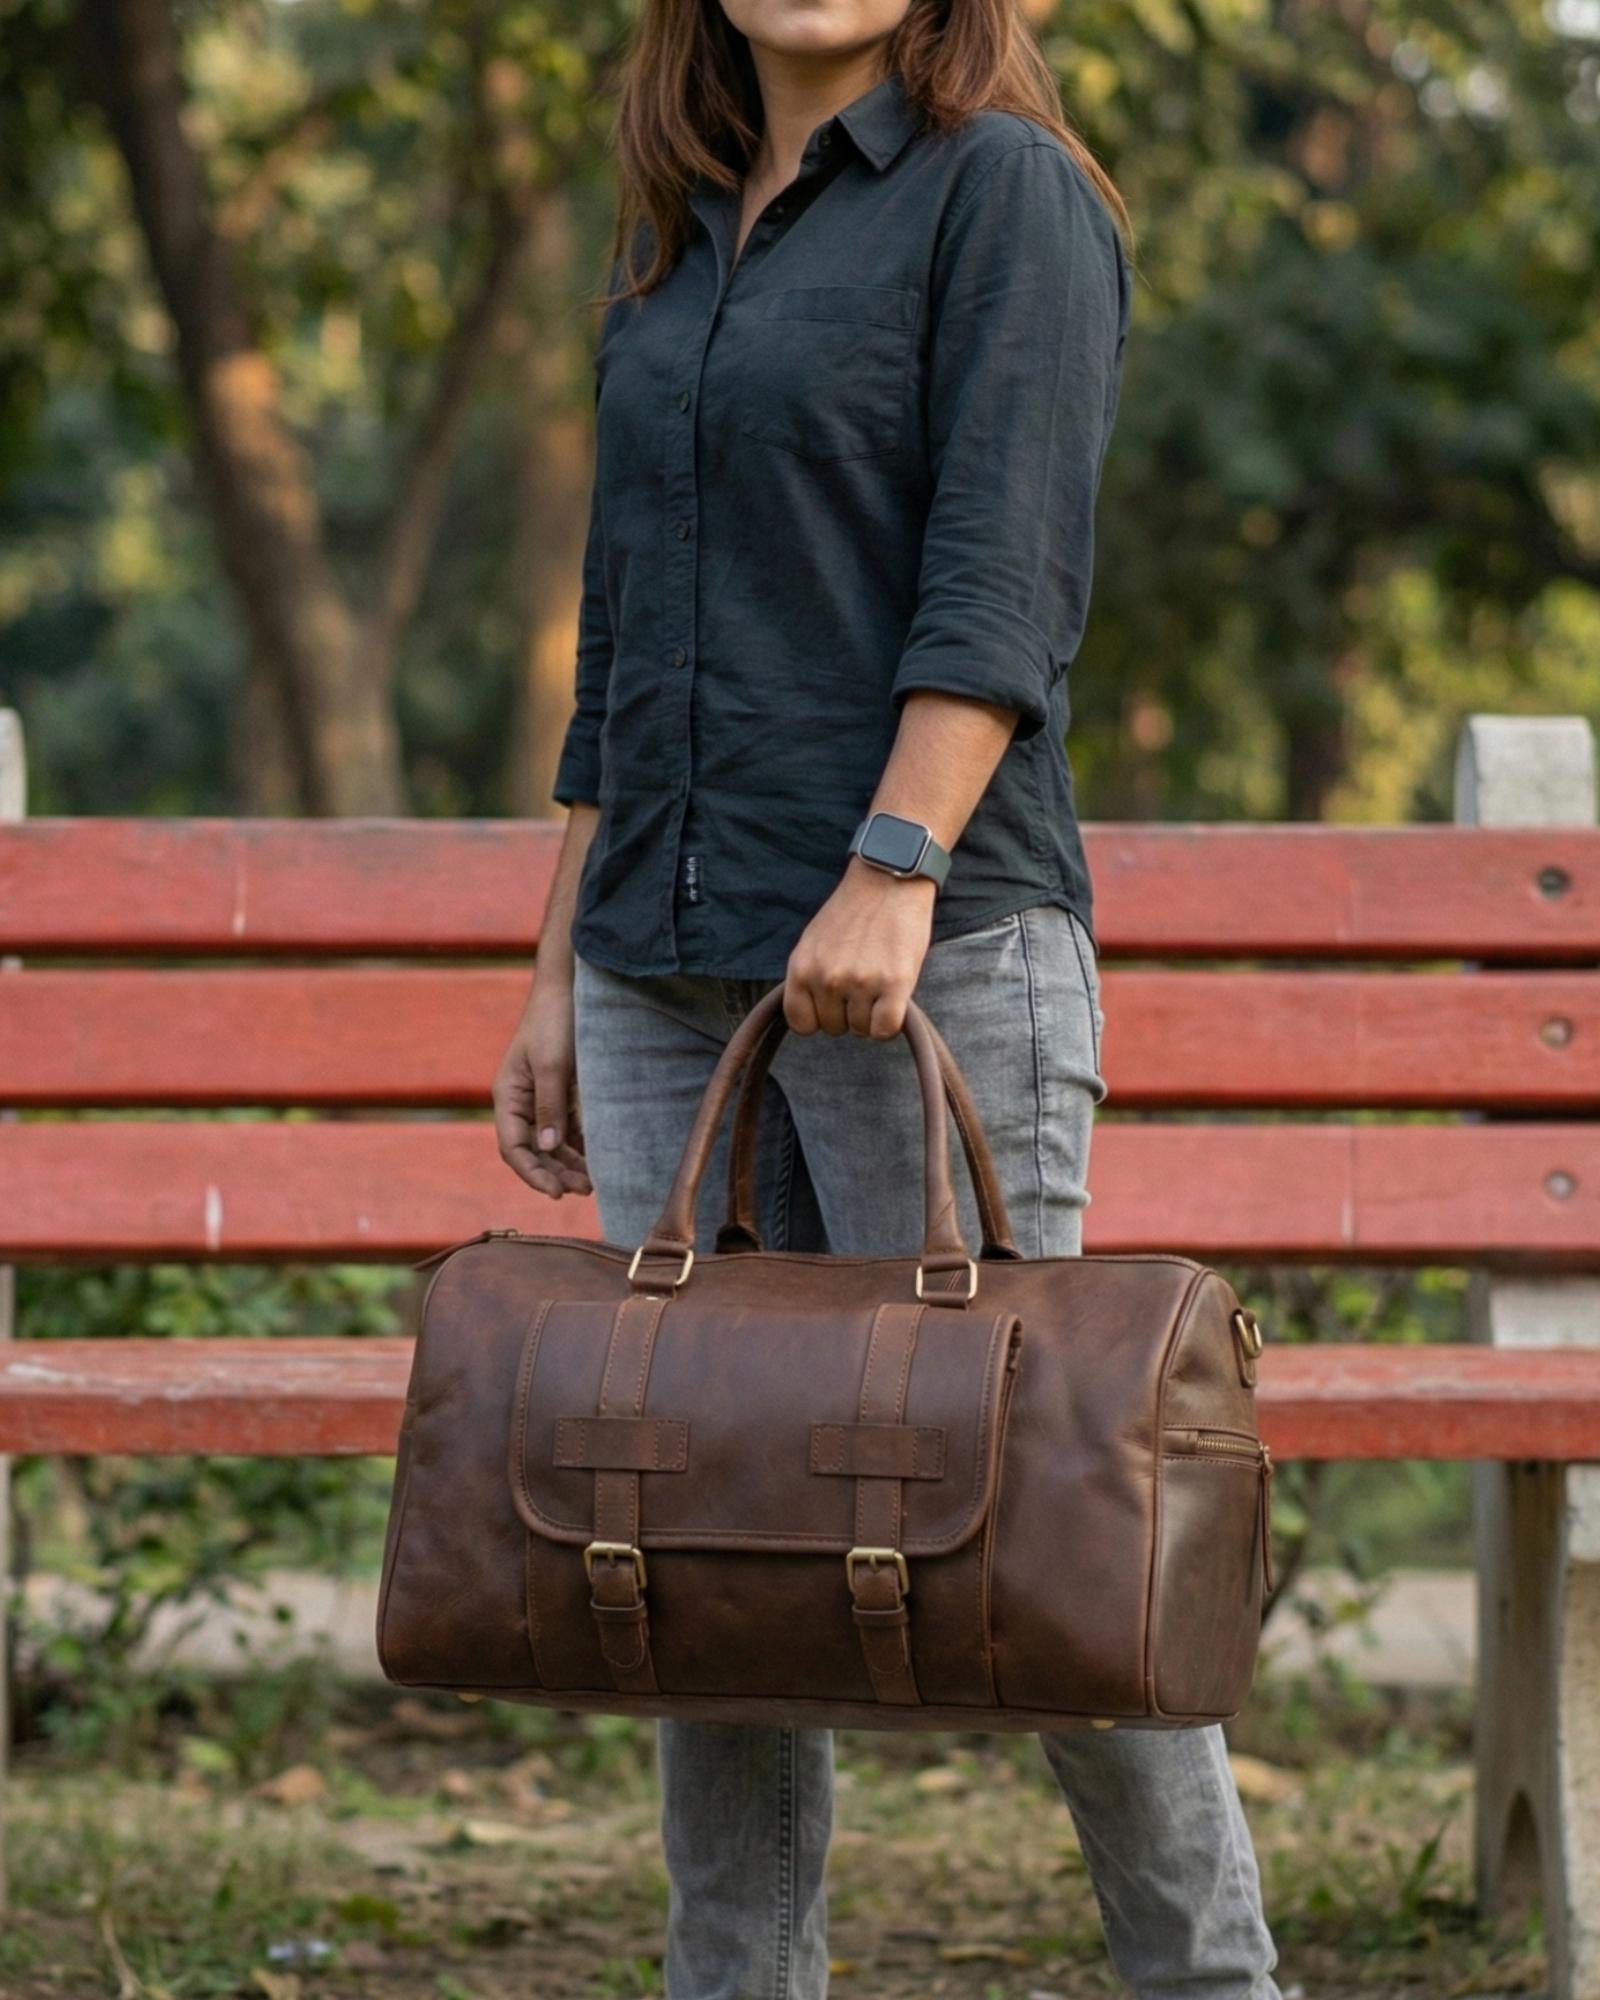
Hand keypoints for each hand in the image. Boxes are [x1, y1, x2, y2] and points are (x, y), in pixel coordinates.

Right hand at [493, 971, 593, 1198]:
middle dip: (556, 1174)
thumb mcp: (551, 1064)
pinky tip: (600, 1160)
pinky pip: (572, 1130)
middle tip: (584, 1190)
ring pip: (554, 1145)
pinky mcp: (566, 1095)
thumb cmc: (553, 1021)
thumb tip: (548, 1148)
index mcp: (508, 1096)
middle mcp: (523, 1103)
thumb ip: (549, 1106)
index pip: (513, 1147)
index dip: (532, 1174)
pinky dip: (583, 1147)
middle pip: (534, 1151)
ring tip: (593, 1183)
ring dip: (570, 1165)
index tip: (556, 1193)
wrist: (570, 988)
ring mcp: (545, 1101)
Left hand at [784, 857, 936, 1038]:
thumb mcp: (813, 942)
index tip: (832, 1004)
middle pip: (834, 1028)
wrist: (888, 880)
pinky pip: (884, 1030)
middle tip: (863, 982)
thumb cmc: (853, 912)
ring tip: (879, 980)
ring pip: (862, 1030)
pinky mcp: (893, 984)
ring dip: (872, 1013)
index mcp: (801, 967)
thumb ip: (808, 976)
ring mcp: (860, 982)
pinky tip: (894, 1000)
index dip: (819, 1017)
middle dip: (848, 1012)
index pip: (801, 1023)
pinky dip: (890, 1023)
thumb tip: (811, 1015)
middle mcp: (827, 978)